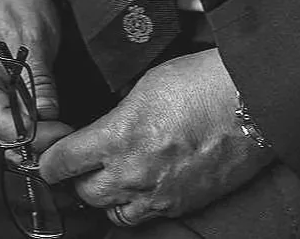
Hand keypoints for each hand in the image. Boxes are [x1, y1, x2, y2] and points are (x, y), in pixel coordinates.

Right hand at [0, 0, 73, 155]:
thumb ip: (39, 81)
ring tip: (57, 128)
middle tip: (63, 133)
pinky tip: (43, 122)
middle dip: (32, 140)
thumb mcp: (31, 38)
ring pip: (0, 136)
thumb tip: (47, 117)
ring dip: (29, 136)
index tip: (58, 132)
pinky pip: (3, 124)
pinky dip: (23, 126)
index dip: (31, 134)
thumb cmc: (11, 5)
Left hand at [40, 48, 272, 225]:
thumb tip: (105, 127)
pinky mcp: (180, 205)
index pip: (62, 163)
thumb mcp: (146, 84)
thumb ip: (118, 113)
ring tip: (111, 176)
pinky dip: (134, 205)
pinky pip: (142, 216)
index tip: (50, 156)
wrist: (249, 102)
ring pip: (111, 211)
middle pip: (84, 193)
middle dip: (78, 177)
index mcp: (118, 136)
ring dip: (105, 195)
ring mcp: (157, 194)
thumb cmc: (202, 83)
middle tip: (83, 162)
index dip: (50, 159)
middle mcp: (133, 173)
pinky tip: (140, 186)